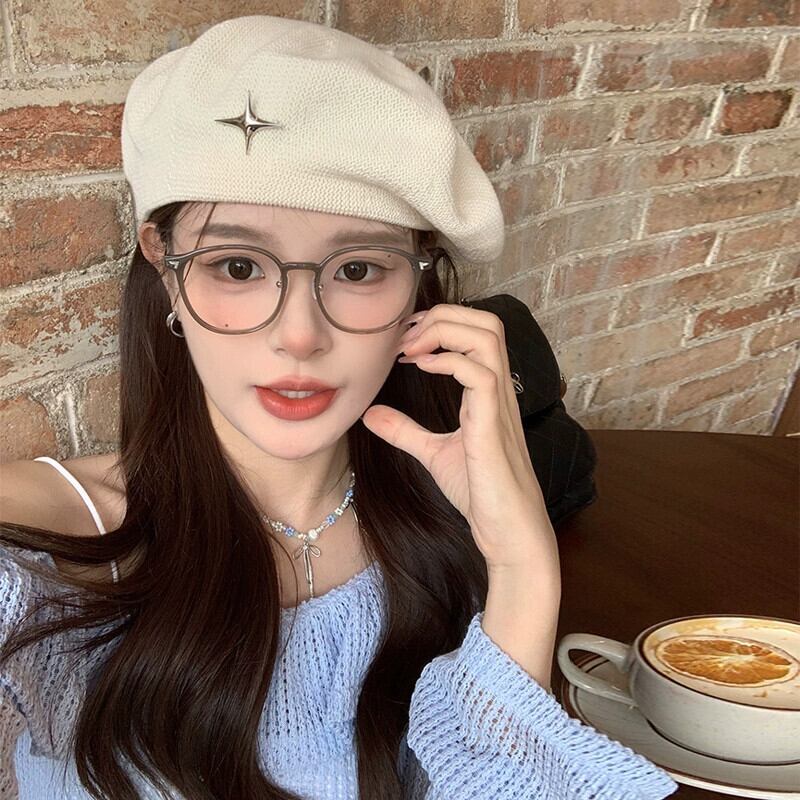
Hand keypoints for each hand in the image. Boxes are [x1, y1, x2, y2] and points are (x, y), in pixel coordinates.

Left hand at [360, 302, 556, 570]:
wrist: (507, 530)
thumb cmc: (481, 491)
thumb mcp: (433, 453)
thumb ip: (405, 430)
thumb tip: (370, 413)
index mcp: (488, 390)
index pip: (477, 329)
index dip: (440, 321)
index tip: (404, 338)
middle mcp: (499, 389)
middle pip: (487, 321)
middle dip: (443, 315)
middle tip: (405, 337)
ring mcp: (499, 404)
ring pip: (487, 337)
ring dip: (444, 332)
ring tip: (410, 349)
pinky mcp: (493, 425)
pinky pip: (479, 374)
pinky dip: (448, 362)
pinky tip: (421, 369)